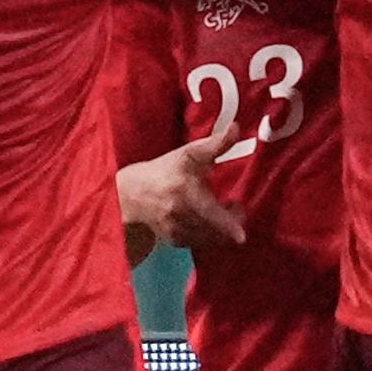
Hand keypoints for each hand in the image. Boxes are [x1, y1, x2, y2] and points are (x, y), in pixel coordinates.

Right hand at [117, 113, 247, 250]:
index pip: (211, 212)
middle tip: (236, 208)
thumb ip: (216, 143)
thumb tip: (236, 128)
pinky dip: (209, 235)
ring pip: (210, 238)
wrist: (130, 196)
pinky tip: (207, 222)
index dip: (228, 225)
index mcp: (185, 191)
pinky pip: (200, 243)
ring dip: (222, 229)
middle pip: (217, 229)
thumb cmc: (163, 172)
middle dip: (233, 220)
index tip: (241, 235)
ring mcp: (176, 230)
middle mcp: (180, 214)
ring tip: (222, 212)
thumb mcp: (188, 154)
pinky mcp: (175, 241)